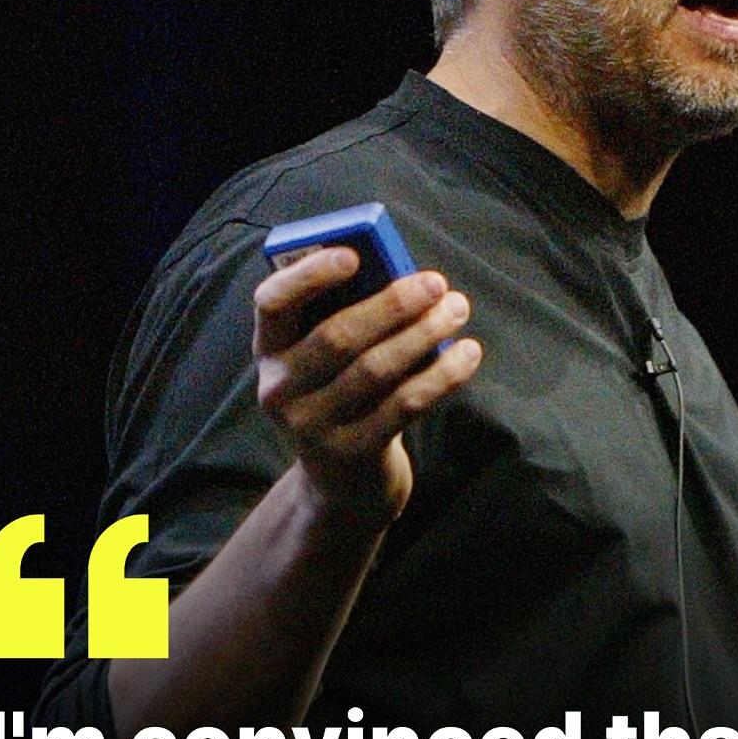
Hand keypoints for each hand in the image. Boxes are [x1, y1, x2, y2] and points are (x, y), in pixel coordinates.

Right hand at [253, 248, 481, 528]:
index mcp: (269, 350)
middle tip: (437, 283)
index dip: (309, 276)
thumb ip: (353, 319)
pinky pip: (403, 405)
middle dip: (393, 305)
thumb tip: (408, 278)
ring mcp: (311, 426)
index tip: (354, 255)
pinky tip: (468, 353)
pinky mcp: (351, 453)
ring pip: (375, 370)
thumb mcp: (332, 361)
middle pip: (337, 337)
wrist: (343, 483)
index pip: (271, 302)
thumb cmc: (346, 396)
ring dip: (424, 334)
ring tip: (458, 309)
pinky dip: (441, 375)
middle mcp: (280, 388)